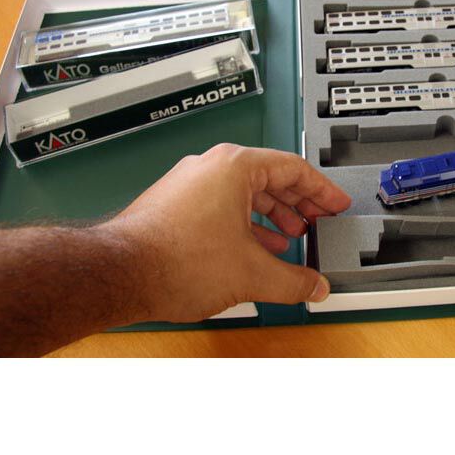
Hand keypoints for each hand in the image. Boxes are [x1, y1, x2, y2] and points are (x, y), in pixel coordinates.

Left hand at [101, 144, 351, 322]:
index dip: (321, 190)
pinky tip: (250, 250)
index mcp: (234, 167)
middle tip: (317, 221)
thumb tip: (313, 287)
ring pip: (241, 194)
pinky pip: (219, 206)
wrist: (119, 274)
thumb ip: (293, 281)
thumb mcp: (252, 274)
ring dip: (270, 217)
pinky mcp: (171, 204)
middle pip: (267, 178)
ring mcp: (187, 184)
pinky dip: (242, 224)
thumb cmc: (174, 259)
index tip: (335, 204)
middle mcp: (209, 167)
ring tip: (289, 239)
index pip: (293, 168)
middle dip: (297, 204)